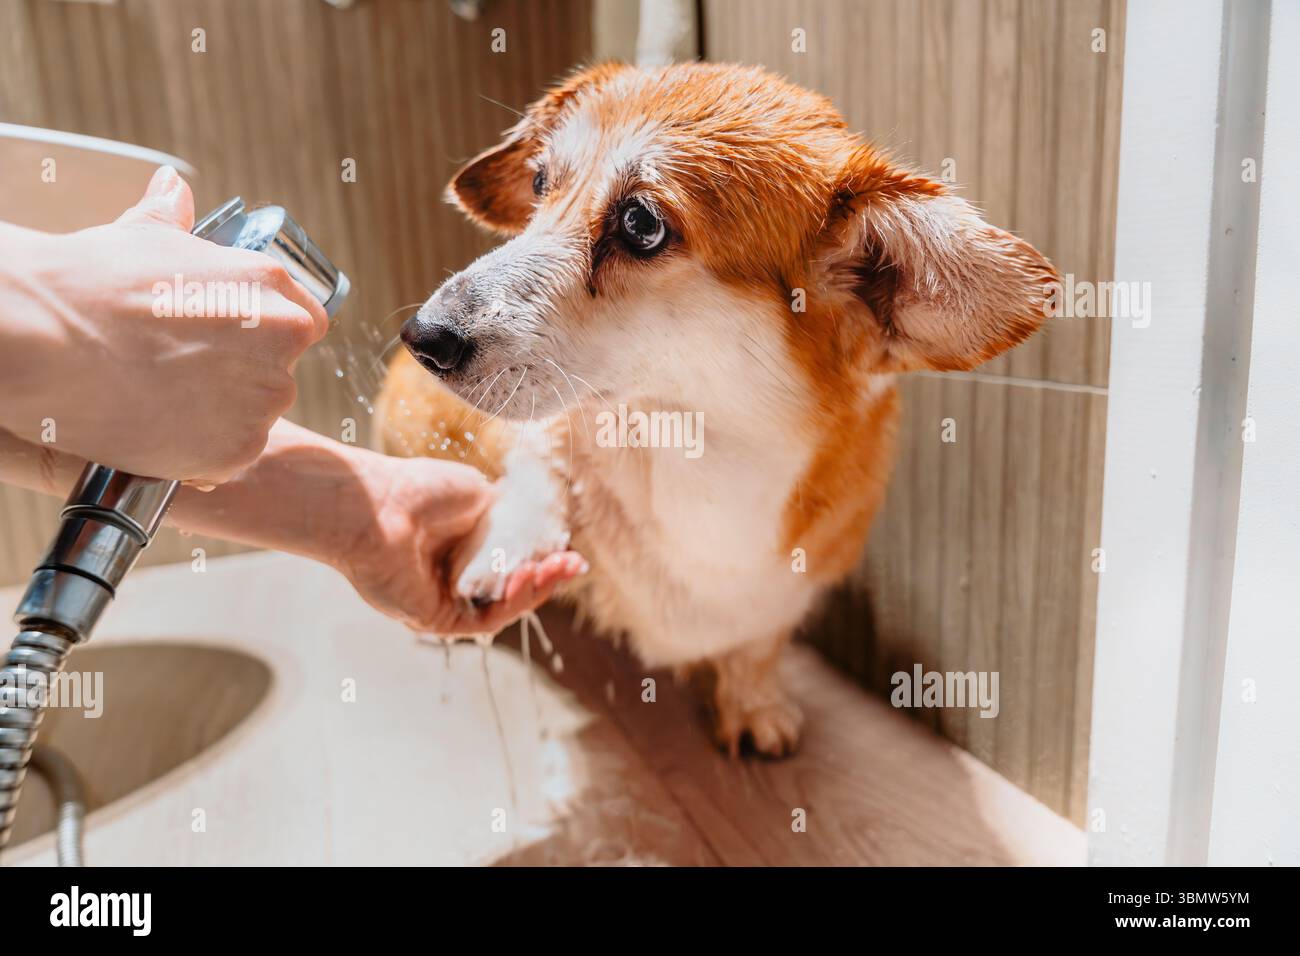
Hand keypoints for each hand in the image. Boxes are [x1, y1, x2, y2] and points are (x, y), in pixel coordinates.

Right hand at [0, 166, 327, 484]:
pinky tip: (160, 428)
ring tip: (162, 398)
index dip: (265, 335)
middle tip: (181, 371)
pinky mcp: (237, 450)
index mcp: (271, 288)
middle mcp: (281, 342)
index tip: (230, 343)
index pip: (304, 323)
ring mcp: (263, 400)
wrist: (44, 338)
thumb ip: (174, 217)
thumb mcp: (140, 234)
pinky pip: (230, 456)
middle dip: (240, 375)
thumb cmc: (89, 283)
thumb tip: (173, 188)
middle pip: (279, 372)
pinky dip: (202, 450)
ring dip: (223, 414)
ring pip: (256, 415)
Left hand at [330, 452, 585, 635]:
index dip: (544, 557)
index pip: (513, 561)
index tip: (569, 548)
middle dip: (548, 575)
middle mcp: (455, 576)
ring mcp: (447, 601)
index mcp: (464, 546)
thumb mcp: (481, 497)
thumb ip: (511, 517)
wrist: (378, 504)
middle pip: (514, 587)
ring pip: (505, 606)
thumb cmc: (419, 490)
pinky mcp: (437, 621)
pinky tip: (528, 577)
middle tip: (574, 562)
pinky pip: (486, 619)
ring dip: (537, 588)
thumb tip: (541, 531)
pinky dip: (513, 602)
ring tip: (560, 567)